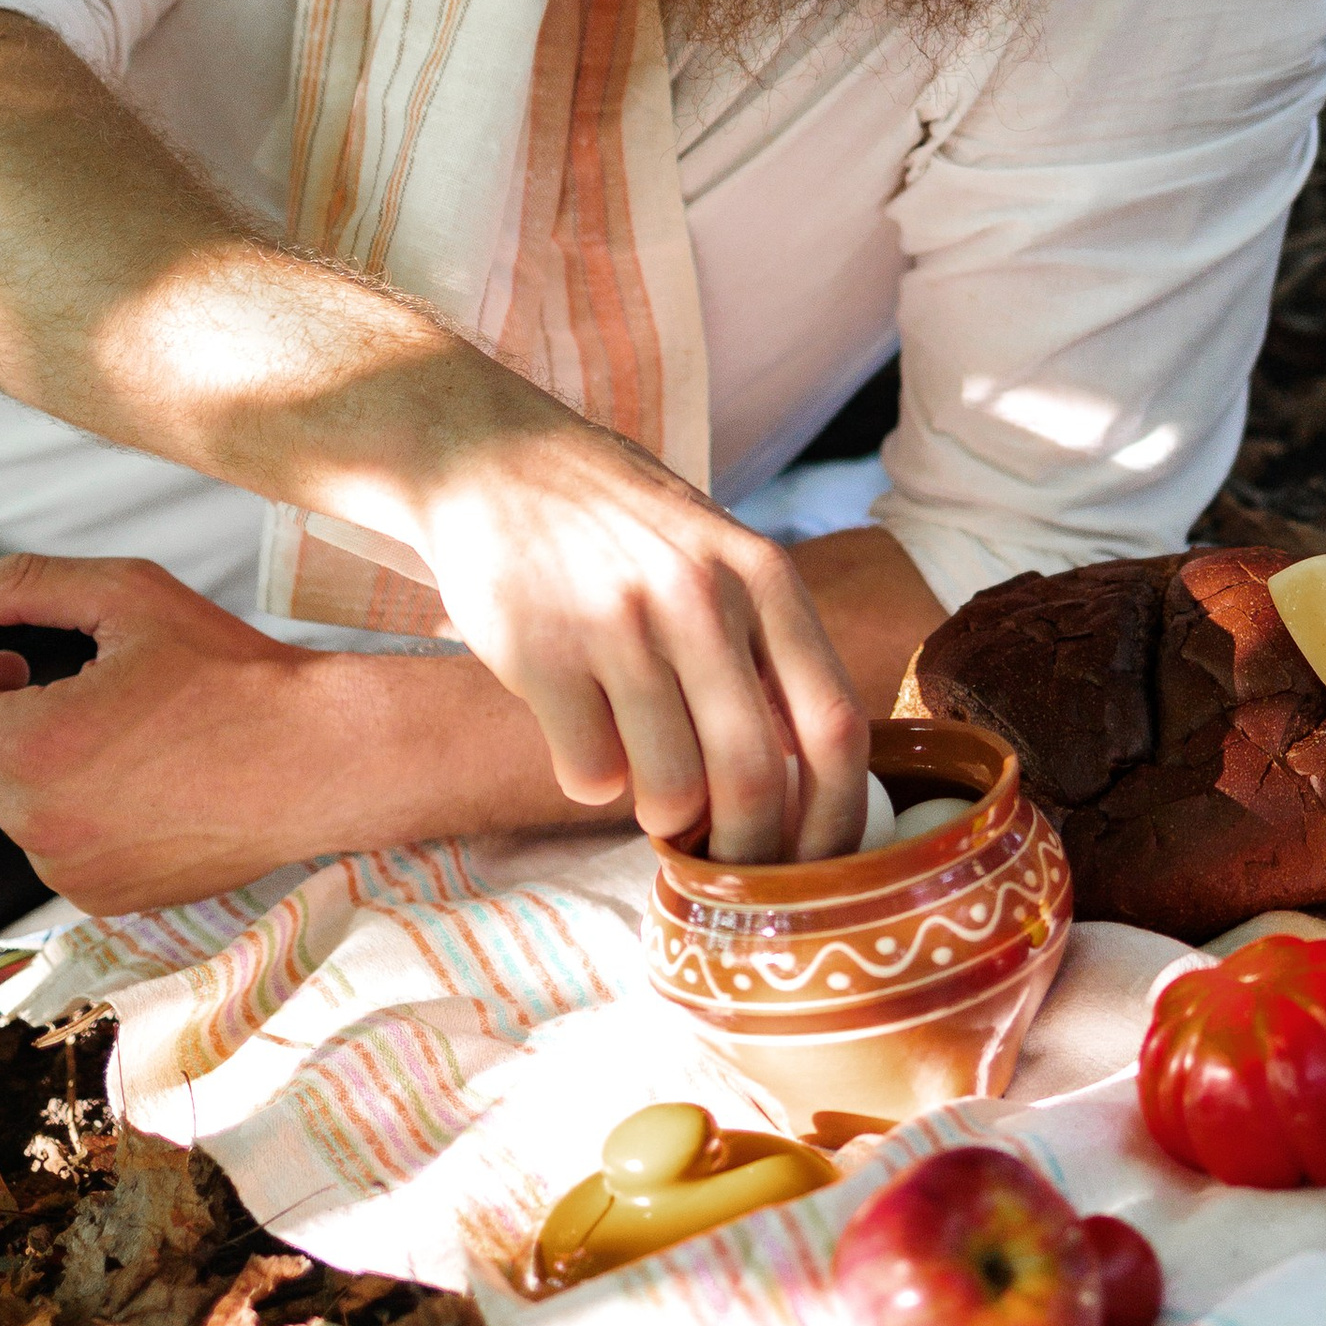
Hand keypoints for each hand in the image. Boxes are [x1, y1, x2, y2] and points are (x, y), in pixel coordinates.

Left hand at [0, 555, 386, 915]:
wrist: (321, 759)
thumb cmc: (232, 672)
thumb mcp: (130, 598)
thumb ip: (20, 587)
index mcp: (34, 745)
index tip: (16, 666)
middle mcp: (40, 822)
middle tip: (72, 693)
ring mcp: (71, 869)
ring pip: (5, 811)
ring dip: (35, 772)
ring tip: (122, 741)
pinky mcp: (105, 898)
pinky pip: (54, 850)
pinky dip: (76, 816)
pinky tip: (143, 786)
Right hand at [398, 404, 869, 863]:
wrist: (491, 460)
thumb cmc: (620, 525)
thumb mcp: (719, 553)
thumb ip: (769, 645)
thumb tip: (819, 777)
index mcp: (762, 576)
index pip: (835, 726)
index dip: (834, 818)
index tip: (817, 865)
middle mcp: (699, 597)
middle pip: (756, 776)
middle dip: (746, 848)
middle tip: (726, 863)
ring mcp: (617, 625)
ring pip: (670, 790)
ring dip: (662, 814)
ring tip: (646, 781)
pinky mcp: (540, 653)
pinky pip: (588, 772)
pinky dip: (589, 778)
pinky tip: (580, 732)